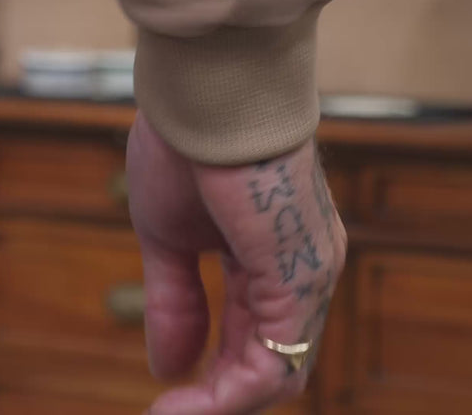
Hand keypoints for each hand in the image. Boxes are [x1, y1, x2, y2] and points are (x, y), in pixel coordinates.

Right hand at [127, 113, 346, 413]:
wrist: (205, 88)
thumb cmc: (188, 143)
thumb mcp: (169, 237)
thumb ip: (175, 301)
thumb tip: (166, 364)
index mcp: (272, 258)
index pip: (254, 341)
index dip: (211, 380)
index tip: (162, 400)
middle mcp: (304, 271)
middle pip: (271, 365)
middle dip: (216, 400)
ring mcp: (309, 276)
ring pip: (278, 372)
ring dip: (221, 404)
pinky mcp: (300, 275)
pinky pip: (273, 359)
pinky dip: (230, 393)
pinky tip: (187, 402)